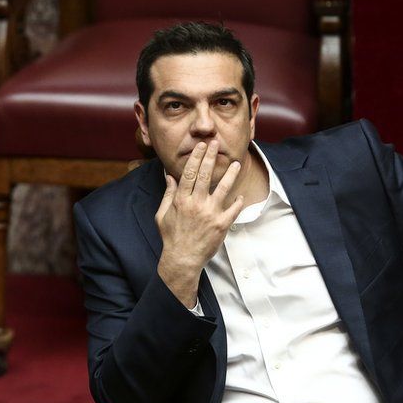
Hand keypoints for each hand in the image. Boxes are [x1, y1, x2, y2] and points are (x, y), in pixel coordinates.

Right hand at [156, 140, 243, 307]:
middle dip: (211, 157)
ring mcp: (210, 214)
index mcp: (181, 200)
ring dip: (231, 174)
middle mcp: (196, 204)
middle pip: (205, 175)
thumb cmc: (171, 237)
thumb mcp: (162, 215)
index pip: (188, 173)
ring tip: (237, 163)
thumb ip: (168, 194)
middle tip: (216, 144)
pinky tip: (240, 195)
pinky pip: (233, 209)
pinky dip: (238, 201)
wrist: (182, 259)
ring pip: (223, 188)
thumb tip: (169, 176)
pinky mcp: (221, 224)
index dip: (196, 157)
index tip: (201, 146)